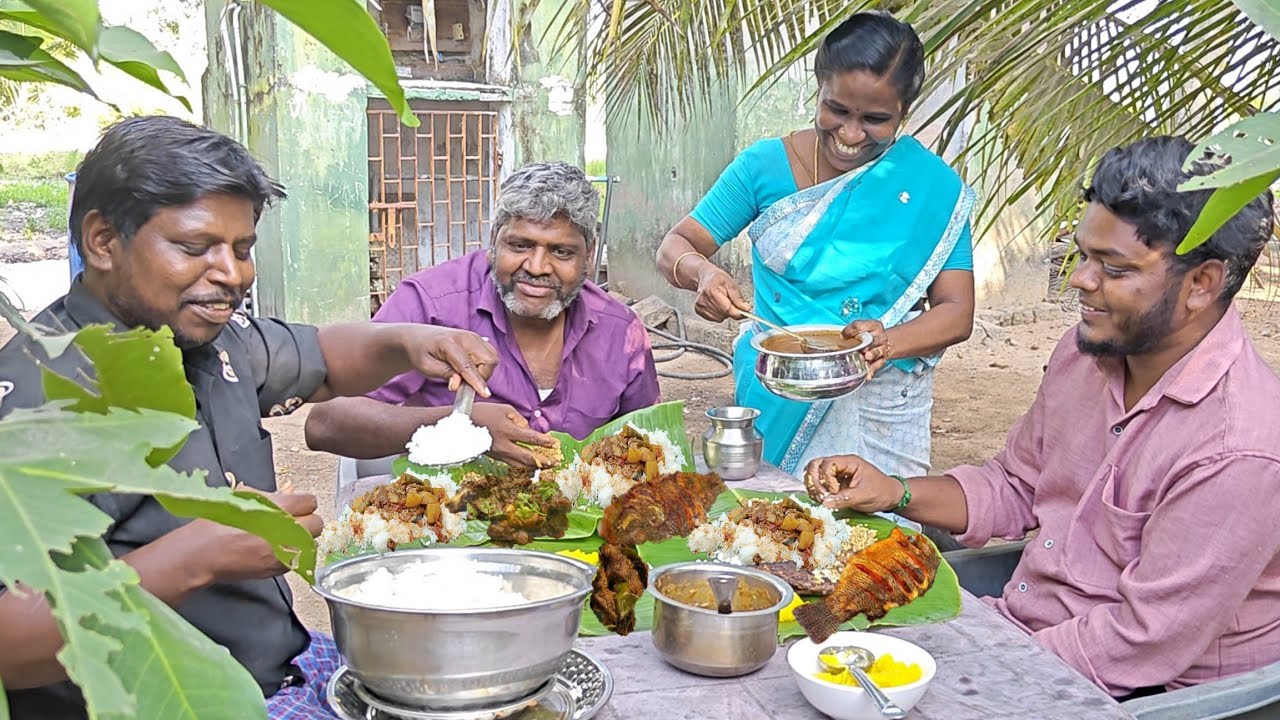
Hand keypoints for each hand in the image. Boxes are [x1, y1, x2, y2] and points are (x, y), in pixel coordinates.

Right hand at [190, 491, 323, 583]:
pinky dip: (292, 554)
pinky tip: (275, 549)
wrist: (202, 554)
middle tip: (293, 521)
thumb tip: (287, 494)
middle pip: (317, 523)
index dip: (302, 502)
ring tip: (283, 536)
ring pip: (309, 543)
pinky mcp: (279, 569)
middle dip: (307, 521)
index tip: (296, 505)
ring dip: (301, 538)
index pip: (310, 501)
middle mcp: (286, 530)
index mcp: (279, 507)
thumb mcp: (243, 498)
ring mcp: (285, 552)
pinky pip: (297, 559)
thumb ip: (271, 497)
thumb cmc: (217, 524)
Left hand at [402, 326, 497, 397]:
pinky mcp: (479, 340)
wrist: (419, 337)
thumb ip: (444, 374)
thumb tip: (459, 384)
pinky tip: (469, 369)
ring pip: (492, 358)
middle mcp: (466, 337)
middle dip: (481, 376)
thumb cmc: (421, 352)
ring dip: (483, 372)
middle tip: (464, 383)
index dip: (477, 381)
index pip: (468, 365)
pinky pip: (490, 355)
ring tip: (465, 376)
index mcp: (450, 343)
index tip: (485, 394)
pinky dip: (484, 366)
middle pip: (489, 360)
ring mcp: (474, 337)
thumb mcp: (426, 367)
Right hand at [471, 402, 557, 467]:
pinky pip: (513, 463)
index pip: (531, 438)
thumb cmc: (483, 413)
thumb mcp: (504, 409)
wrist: (460, 425)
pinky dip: (524, 465)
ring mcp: (499, 453)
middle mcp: (504, 445)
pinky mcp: (495, 457)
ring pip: (520, 464)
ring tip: (547, 466)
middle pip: (528, 457)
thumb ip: (519, 419)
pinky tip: (531, 465)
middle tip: (555, 462)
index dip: (545, 442)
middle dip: (544, 461)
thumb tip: (528, 430)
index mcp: (507, 430)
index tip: (555, 443)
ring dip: (535, 466)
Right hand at [693, 266, 751, 322]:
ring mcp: (700, 306)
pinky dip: (719, 314)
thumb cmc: (718, 279)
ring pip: (719, 318)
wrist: (705, 277)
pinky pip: (714, 319)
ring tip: (723, 302)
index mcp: (711, 291)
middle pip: (724, 314)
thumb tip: (746, 309)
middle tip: (732, 302)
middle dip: (732, 311)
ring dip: (725, 313)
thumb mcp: (731, 284)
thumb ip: (738, 298)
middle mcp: (704, 300)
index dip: (738, 312)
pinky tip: (717, 305)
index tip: (745, 313)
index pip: (727, 308)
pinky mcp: (698, 311)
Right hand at [803, 454, 901, 511]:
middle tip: (821, 495)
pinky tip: (822, 500)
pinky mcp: (834, 483)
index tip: (835, 492)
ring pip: (814, 473)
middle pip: (815, 465)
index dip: (826, 478)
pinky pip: (818, 484)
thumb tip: (825, 502)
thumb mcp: (865, 495)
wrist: (890, 496)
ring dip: (813, 486)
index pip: (827, 463)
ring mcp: (836, 474)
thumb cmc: (882, 492)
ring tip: (821, 499)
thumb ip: (845, 498)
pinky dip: (816, 492)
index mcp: (849, 462)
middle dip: (815, 481)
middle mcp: (840, 465)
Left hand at [844, 319, 891, 380]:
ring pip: (878, 352)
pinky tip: (867, 375)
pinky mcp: (882, 359)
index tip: (842, 336)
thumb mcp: (861, 328)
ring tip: (866, 357)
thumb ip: (851, 331)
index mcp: (874, 326)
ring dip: (872, 355)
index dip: (850, 331)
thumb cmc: (868, 335)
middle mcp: (880, 337)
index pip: (861, 326)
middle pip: (873, 340)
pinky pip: (877, 365)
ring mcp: (882, 348)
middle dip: (867, 344)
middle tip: (862, 348)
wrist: (882, 342)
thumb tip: (842, 337)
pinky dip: (871, 370)